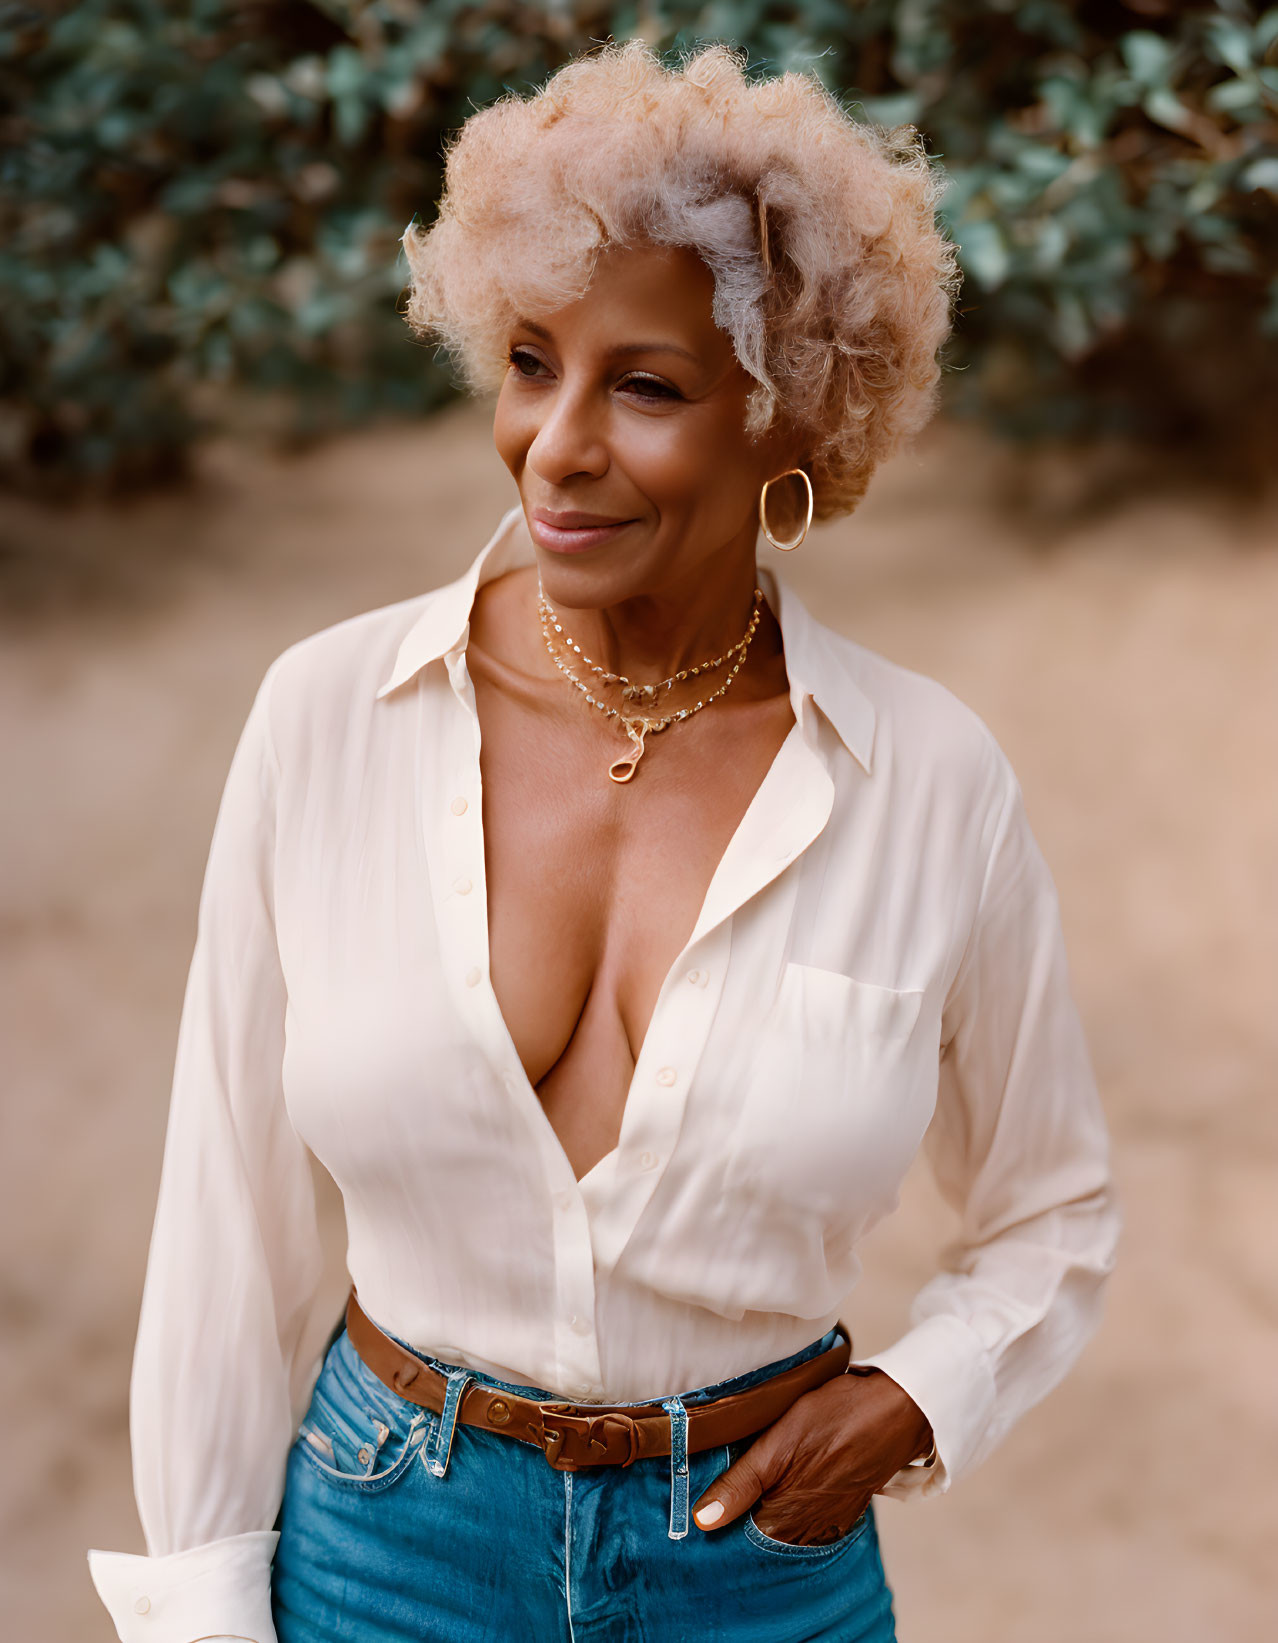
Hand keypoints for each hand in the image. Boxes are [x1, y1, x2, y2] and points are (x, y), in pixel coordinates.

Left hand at [690, 1368, 931, 1546]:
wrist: (895, 1411)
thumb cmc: (834, 1420)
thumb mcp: (777, 1444)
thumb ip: (739, 1485)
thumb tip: (703, 1522)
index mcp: (784, 1523)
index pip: (737, 1542)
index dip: (719, 1525)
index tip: (701, 1509)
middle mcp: (807, 1534)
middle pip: (760, 1538)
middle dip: (739, 1520)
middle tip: (718, 1492)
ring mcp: (828, 1523)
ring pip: (783, 1528)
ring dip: (765, 1511)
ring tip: (748, 1485)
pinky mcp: (843, 1509)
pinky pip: (807, 1518)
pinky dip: (791, 1505)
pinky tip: (784, 1482)